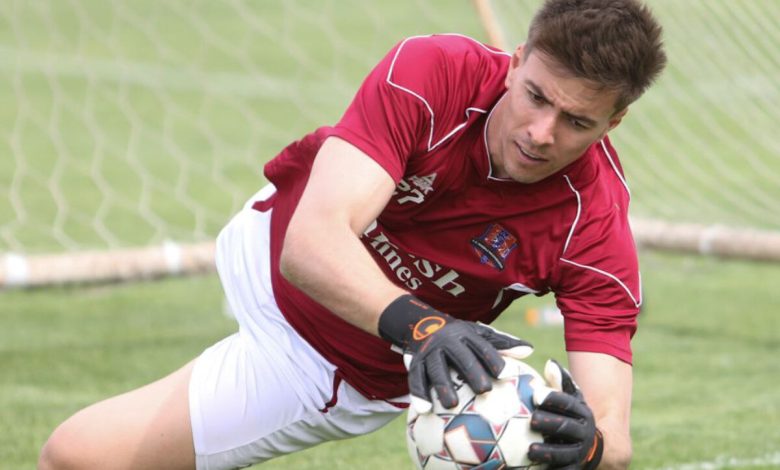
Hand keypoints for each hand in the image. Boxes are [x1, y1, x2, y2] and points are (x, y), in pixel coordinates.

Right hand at [378, 294, 532, 412]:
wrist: (421, 325)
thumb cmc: (459, 336)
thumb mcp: (479, 334)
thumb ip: (503, 343)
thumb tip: (530, 349)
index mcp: (466, 335)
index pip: (482, 346)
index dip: (492, 358)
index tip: (504, 374)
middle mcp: (447, 342)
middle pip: (460, 357)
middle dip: (471, 372)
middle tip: (484, 390)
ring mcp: (430, 352)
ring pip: (436, 369)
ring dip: (443, 386)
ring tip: (451, 405)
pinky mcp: (415, 363)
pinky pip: (416, 379)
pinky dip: (419, 394)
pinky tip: (424, 410)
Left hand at [528, 359, 603, 469]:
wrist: (596, 448)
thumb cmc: (572, 417)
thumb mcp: (572, 400)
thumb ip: (560, 383)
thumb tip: (550, 363)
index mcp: (582, 412)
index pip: (567, 403)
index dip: (553, 398)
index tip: (536, 395)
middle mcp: (583, 432)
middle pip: (565, 427)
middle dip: (549, 423)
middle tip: (531, 420)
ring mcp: (580, 452)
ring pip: (564, 452)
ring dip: (548, 451)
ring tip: (531, 450)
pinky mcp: (575, 468)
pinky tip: (534, 469)